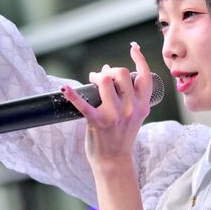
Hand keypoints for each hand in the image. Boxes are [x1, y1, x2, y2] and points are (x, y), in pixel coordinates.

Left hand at [62, 42, 152, 170]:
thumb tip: (108, 72)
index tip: (134, 48)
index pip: (145, 76)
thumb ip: (129, 97)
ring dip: (96, 77)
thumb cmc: (121, 136)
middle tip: (101, 76)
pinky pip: (84, 104)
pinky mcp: (98, 122)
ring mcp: (115, 115)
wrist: (114, 161)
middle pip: (122, 74)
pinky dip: (72, 95)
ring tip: (91, 80)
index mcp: (142, 106)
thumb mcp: (134, 116)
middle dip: (110, 70)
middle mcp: (131, 109)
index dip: (139, 59)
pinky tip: (65, 88)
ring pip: (106, 81)